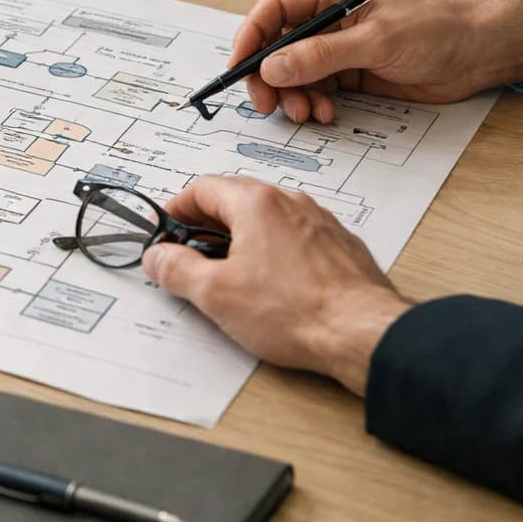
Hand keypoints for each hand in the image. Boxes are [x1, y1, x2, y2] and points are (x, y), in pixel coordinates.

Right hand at [143, 176, 410, 394]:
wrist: (364, 333)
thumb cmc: (297, 312)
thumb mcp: (216, 294)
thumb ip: (178, 269)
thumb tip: (158, 256)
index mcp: (257, 203)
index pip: (203, 188)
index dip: (175, 210)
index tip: (165, 232)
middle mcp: (290, 203)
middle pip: (235, 200)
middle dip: (205, 226)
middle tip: (189, 255)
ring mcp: (319, 223)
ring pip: (267, 219)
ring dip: (241, 239)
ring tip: (229, 275)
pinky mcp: (339, 247)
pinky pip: (295, 238)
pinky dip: (274, 252)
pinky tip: (271, 286)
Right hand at [232, 0, 522, 123]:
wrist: (481, 54)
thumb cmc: (438, 31)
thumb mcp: (376, 42)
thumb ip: (322, 55)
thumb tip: (273, 66)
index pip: (274, 9)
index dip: (251, 36)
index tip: (240, 66)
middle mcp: (330, 20)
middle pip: (277, 46)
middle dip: (269, 76)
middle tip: (270, 104)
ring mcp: (340, 48)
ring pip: (295, 73)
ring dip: (294, 96)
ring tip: (307, 114)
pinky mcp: (352, 74)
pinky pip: (317, 89)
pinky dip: (315, 104)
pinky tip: (327, 113)